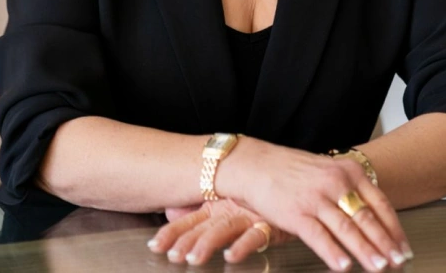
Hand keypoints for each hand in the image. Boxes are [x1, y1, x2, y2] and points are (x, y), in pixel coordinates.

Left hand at [148, 198, 291, 264]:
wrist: (290, 186)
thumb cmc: (255, 200)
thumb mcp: (223, 206)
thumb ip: (197, 214)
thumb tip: (169, 213)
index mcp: (216, 207)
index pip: (190, 221)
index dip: (172, 232)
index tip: (155, 245)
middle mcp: (229, 210)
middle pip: (204, 227)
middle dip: (186, 241)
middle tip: (172, 255)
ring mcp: (248, 216)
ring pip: (224, 230)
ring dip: (208, 244)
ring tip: (194, 258)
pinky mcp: (269, 224)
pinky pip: (255, 236)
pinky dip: (243, 246)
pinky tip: (231, 255)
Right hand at [218, 138, 412, 270]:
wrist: (254, 164)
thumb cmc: (290, 170)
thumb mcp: (326, 171)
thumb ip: (348, 190)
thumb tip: (373, 220)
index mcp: (346, 170)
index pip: (379, 202)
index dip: (394, 228)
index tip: (403, 248)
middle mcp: (335, 182)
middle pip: (367, 217)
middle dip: (385, 244)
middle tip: (399, 263)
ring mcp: (315, 197)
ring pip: (348, 228)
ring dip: (366, 251)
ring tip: (379, 268)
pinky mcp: (296, 213)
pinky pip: (319, 236)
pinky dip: (333, 252)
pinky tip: (344, 266)